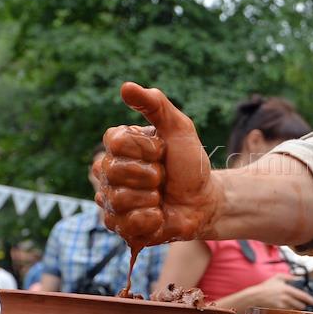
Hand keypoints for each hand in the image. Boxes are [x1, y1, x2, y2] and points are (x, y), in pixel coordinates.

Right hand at [97, 82, 221, 246]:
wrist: (205, 201)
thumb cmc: (189, 163)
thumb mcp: (180, 128)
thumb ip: (156, 105)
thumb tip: (126, 87)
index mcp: (118, 146)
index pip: (115, 142)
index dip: (146, 149)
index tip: (162, 152)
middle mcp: (108, 172)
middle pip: (114, 172)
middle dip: (150, 175)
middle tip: (163, 178)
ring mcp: (110, 200)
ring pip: (118, 199)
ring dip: (151, 198)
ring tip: (160, 198)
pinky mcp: (119, 226)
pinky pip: (126, 224)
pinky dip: (150, 220)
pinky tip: (158, 215)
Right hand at [240, 274, 312, 310]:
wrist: (255, 296)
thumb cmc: (266, 286)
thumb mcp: (278, 277)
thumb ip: (290, 277)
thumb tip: (299, 278)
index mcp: (286, 289)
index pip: (302, 296)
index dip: (310, 300)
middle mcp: (285, 298)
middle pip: (300, 305)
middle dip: (303, 305)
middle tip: (305, 304)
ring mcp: (281, 305)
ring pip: (294, 309)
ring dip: (297, 308)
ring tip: (297, 305)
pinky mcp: (278, 310)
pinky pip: (288, 312)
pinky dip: (290, 310)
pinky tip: (288, 307)